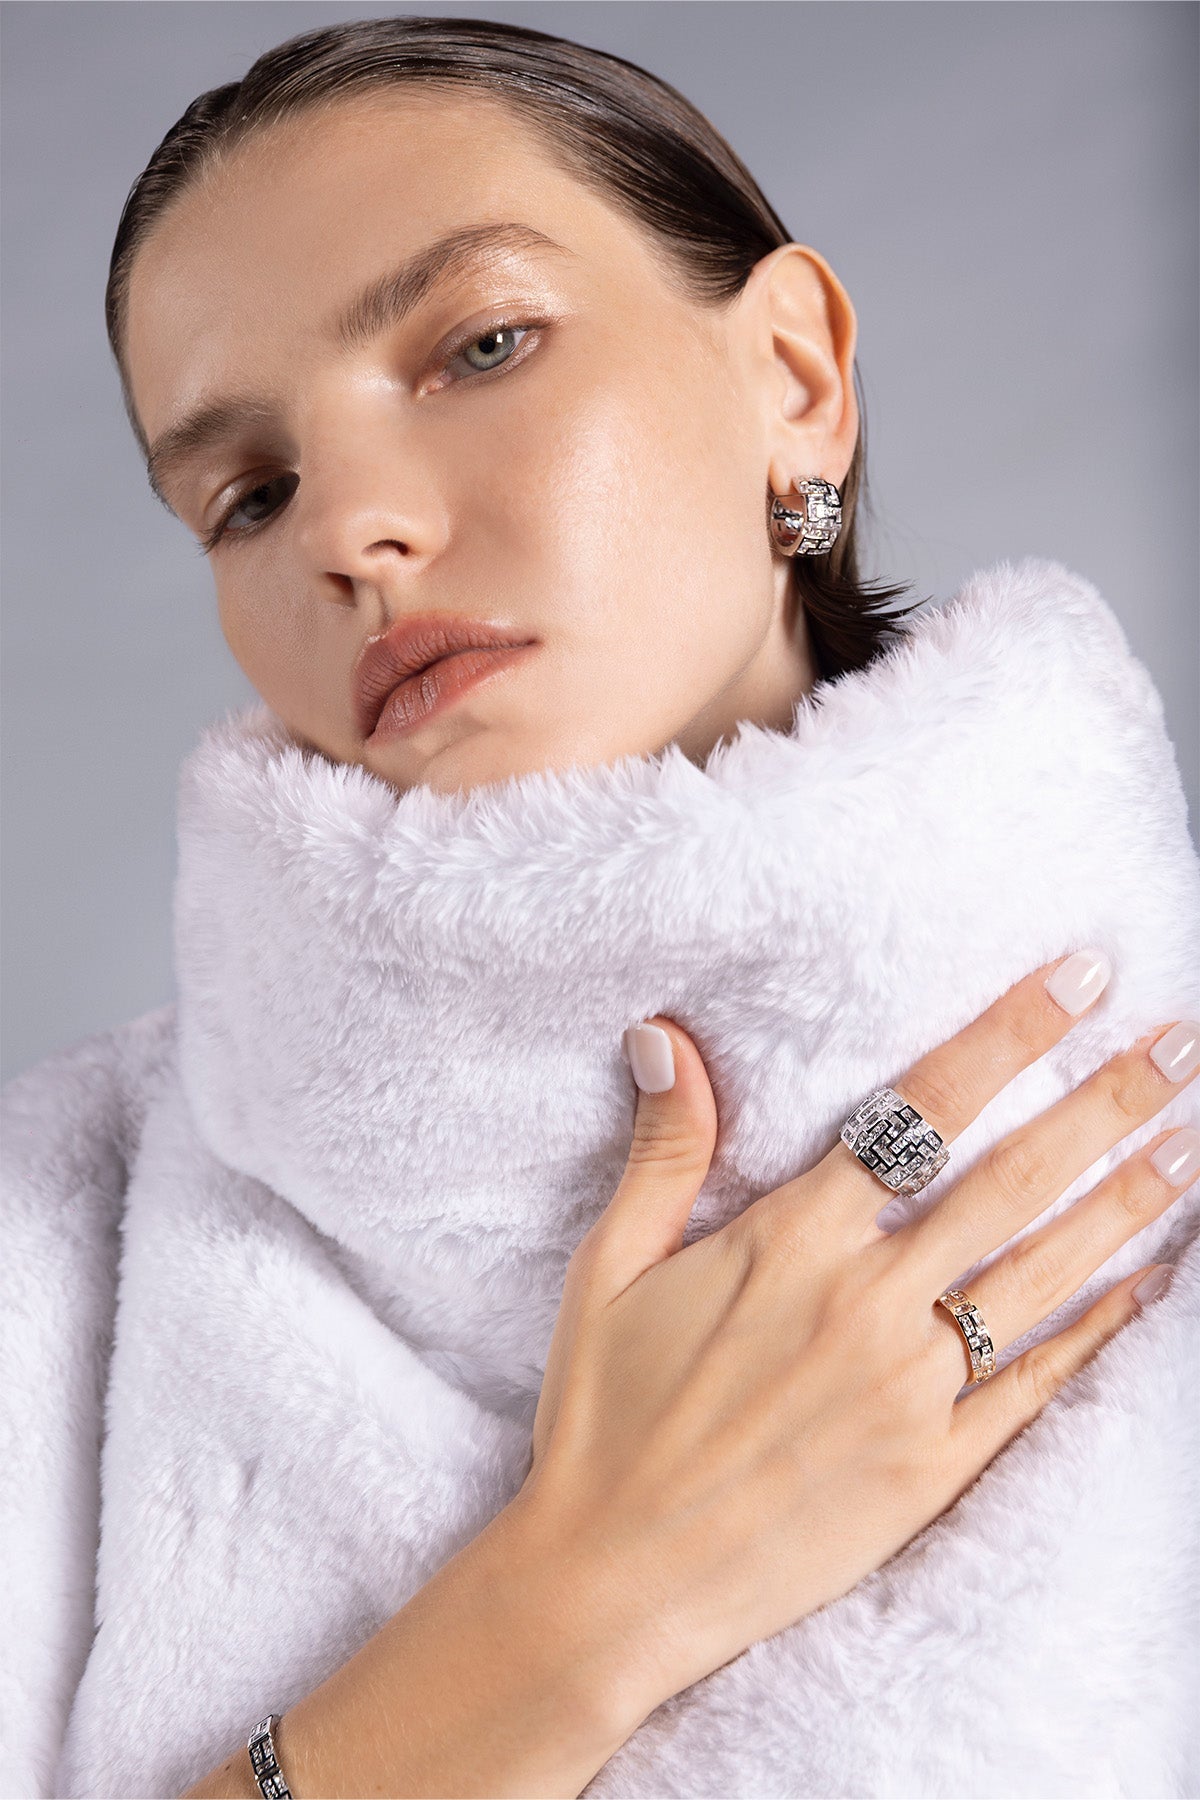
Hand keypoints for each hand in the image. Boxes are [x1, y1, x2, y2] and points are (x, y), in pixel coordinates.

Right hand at [516, 952, 1198, 1713]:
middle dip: (1108, 1103)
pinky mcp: (929, 1469)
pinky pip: (1035, 1385)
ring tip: (1192, 1142)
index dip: (1011, 1035)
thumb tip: (667, 1036)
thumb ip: (663, 1151)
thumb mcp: (610, 1268)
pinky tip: (1152, 1284)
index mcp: (790, 1241)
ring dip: (1127, 1202)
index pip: (921, 1110)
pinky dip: (1099, 1329)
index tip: (1084, 979)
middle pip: (1012, 1179)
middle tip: (1183, 1045)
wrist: (610, 1583)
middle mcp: (864, 1303)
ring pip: (1042, 1272)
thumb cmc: (601, 1417)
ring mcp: (908, 1390)